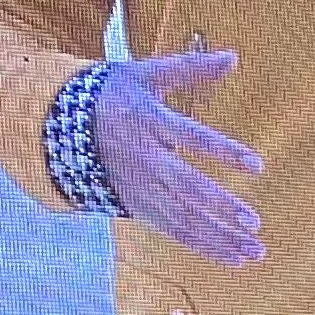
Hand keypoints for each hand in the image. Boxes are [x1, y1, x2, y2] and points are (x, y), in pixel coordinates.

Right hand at [91, 47, 263, 265]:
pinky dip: (203, 246)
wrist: (57, 123)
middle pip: (186, 186)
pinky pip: (173, 230)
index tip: (257, 165)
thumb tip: (233, 56)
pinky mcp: (137, 205)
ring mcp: (139, 185)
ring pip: (182, 216)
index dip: (224, 151)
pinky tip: (234, 258)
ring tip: (255, 252)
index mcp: (148, 120)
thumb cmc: (112, 94)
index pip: (192, 137)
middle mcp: (144, 157)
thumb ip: (190, 69)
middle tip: (253, 222)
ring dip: (219, 237)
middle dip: (219, 206)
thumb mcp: (144, 74)